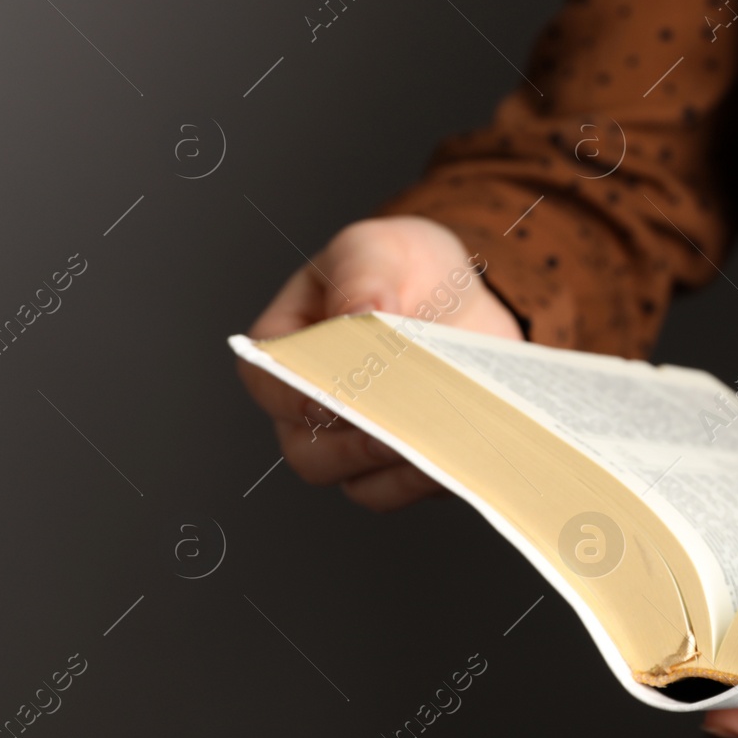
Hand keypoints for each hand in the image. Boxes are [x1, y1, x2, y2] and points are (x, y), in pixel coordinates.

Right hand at [236, 215, 522, 510]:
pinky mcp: (409, 461)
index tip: (332, 396)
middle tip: (396, 428)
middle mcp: (312, 409)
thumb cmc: (401, 268)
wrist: (460, 294)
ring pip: (361, 483)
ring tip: (441, 444)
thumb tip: (361, 310)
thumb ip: (362, 274)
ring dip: (400, 470)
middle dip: (354, 445)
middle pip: (311, 452)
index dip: (294, 396)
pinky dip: (436, 477)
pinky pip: (412, 488)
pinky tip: (466, 453)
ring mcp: (359, 444)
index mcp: (286, 349)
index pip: (270, 382)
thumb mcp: (378, 248)